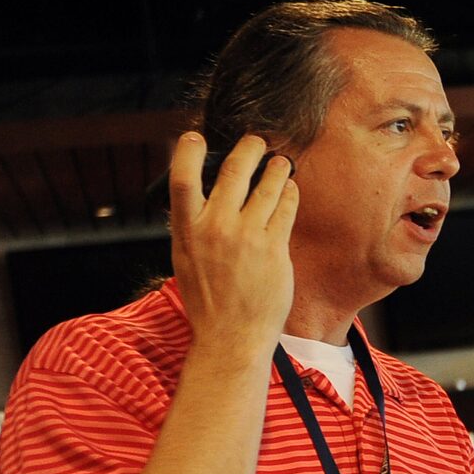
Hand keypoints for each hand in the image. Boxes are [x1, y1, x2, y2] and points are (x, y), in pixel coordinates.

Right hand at [168, 131, 297, 358]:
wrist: (230, 336)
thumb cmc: (208, 300)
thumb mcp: (186, 259)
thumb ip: (193, 226)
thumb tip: (204, 195)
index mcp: (187, 230)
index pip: (182, 178)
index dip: (187, 151)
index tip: (195, 137)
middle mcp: (216, 227)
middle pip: (234, 171)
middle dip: (249, 148)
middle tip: (256, 141)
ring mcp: (247, 236)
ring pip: (267, 185)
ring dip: (277, 168)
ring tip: (281, 162)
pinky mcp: (274, 248)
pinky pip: (286, 207)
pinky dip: (289, 193)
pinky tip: (290, 190)